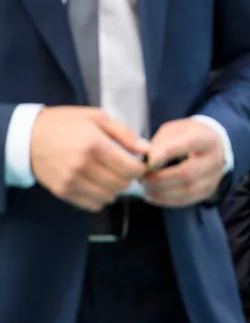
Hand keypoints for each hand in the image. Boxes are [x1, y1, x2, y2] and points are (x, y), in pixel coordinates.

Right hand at [30, 107, 150, 211]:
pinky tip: (97, 184)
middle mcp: (83, 166)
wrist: (29, 136)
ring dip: (115, 188)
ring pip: (109, 196)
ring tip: (110, 175)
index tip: (139, 163)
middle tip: (125, 168)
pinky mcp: (63, 191)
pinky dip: (100, 197)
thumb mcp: (98, 118)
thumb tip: (147, 150)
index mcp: (95, 145)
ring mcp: (71, 181)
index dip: (141, 168)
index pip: (130, 169)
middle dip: (129, 178)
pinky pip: (93, 205)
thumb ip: (125, 134)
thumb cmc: (67, 124)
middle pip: (122, 184)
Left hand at [143, 118, 224, 206]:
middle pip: (188, 173)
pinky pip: (186, 200)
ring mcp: (214, 177)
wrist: (210, 147)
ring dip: (162, 191)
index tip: (148, 162)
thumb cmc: (187, 136)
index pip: (189, 144)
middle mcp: (215, 159)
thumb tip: (149, 162)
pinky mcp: (208, 191)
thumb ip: (162, 143)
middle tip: (143, 178)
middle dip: (161, 178)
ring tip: (145, 187)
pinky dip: (166, 200)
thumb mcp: (174, 131)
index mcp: (207, 138)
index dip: (167, 153)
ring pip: (187, 190)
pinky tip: (153, 195)